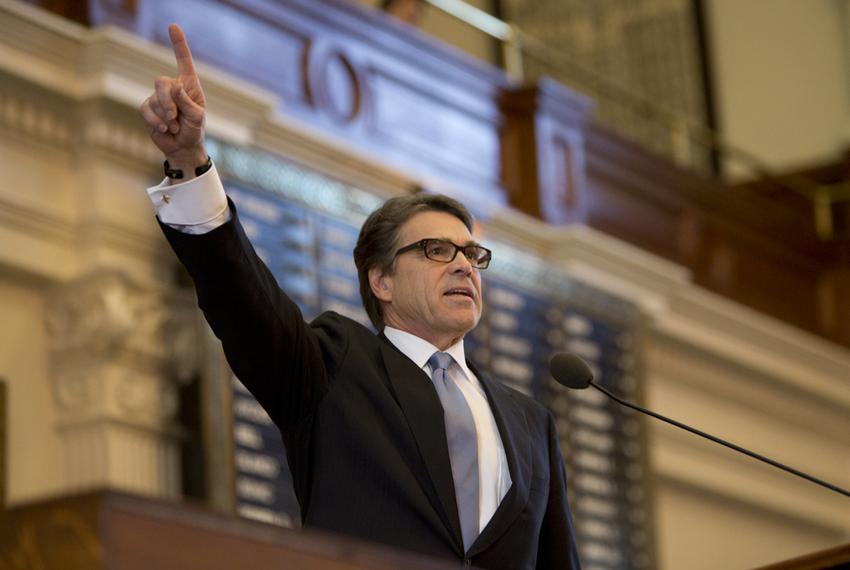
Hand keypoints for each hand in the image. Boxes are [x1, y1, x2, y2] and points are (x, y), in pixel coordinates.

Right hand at [139, 24, 206, 171]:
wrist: (183, 147)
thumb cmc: (194, 130)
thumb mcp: (196, 117)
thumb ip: (187, 102)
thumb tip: (176, 86)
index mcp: (189, 85)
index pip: (183, 61)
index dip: (178, 44)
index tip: (173, 26)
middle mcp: (173, 88)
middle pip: (161, 82)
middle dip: (167, 101)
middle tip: (175, 117)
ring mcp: (158, 98)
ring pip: (154, 99)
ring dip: (165, 116)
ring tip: (175, 126)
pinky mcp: (148, 109)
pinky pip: (146, 110)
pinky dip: (156, 121)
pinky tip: (165, 128)